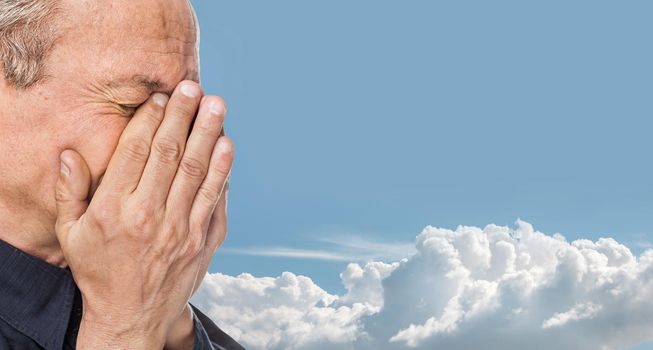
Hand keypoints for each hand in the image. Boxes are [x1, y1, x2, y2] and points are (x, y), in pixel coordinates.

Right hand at [54, 81, 233, 347]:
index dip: (149, 120)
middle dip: (183, 116)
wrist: (132, 317)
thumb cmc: (99, 271)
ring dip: (210, 135)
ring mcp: (182, 229)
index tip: (159, 98)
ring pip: (198, 172)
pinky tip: (227, 146)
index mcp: (115, 210)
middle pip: (170, 154)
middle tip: (193, 87)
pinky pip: (216, 199)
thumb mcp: (72, 235)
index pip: (136, 152)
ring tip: (217, 106)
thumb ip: (71, 192)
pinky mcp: (204, 241)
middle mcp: (150, 216)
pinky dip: (223, 171)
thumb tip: (70, 153)